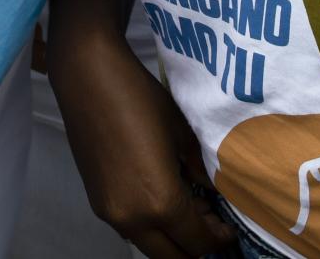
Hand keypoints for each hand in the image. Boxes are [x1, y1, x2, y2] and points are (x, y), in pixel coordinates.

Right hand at [51, 36, 234, 257]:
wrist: (89, 78)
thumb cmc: (142, 98)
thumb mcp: (182, 134)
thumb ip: (200, 171)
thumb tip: (211, 192)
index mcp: (160, 202)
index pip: (198, 242)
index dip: (219, 239)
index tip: (230, 228)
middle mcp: (133, 219)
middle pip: (172, 257)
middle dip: (196, 247)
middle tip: (212, 224)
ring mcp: (110, 213)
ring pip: (149, 245)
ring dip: (172, 237)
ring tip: (188, 208)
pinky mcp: (96, 202)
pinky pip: (131, 229)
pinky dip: (151, 225)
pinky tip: (161, 197)